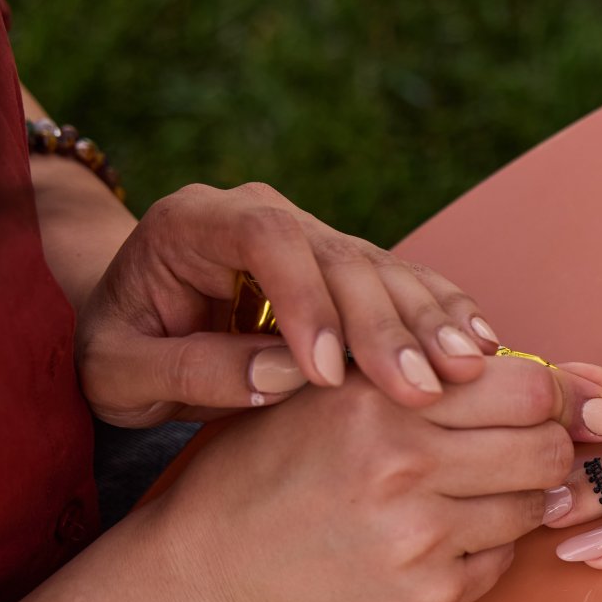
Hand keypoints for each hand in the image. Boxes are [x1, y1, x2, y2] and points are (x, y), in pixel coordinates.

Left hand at [77, 182, 505, 427]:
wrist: (132, 323)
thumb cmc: (118, 349)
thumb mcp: (121, 372)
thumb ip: (192, 370)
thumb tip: (284, 378)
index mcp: (194, 221)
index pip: (263, 239)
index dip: (303, 301)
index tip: (324, 375)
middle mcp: (263, 213)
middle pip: (338, 254)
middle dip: (384, 323)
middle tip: (418, 388)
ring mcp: (313, 236)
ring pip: (382, 267)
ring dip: (430, 321)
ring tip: (467, 370)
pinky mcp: (349, 269)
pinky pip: (405, 283)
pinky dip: (445, 314)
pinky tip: (483, 348)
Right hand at [148, 354, 601, 601]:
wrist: (210, 573)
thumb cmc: (276, 466)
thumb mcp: (336, 387)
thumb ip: (447, 368)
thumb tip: (592, 378)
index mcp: (379, 397)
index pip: (527, 387)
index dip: (555, 394)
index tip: (551, 403)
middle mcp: (400, 465)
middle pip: (546, 447)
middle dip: (547, 444)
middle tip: (515, 448)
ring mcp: (415, 539)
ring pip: (535, 505)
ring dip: (519, 496)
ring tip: (464, 491)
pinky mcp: (424, 599)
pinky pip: (506, 562)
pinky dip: (489, 546)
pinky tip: (439, 535)